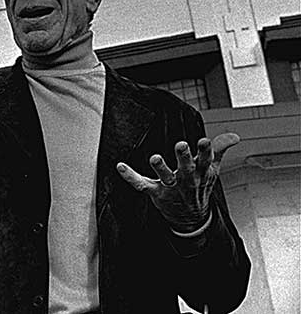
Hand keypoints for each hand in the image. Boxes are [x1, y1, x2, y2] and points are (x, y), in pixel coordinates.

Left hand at [116, 133, 239, 232]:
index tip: (204, 141)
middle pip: (186, 168)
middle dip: (183, 157)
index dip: (205, 151)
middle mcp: (186, 180)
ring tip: (155, 157)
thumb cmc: (199, 186)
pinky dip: (129, 176)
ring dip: (160, 168)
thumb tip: (235, 136)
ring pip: (165, 177)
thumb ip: (219, 150)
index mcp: (201, 172)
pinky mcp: (155, 192)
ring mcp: (170, 187)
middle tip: (181, 145)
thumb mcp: (212, 169)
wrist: (191, 217)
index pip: (206, 161)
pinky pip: (140, 184)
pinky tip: (120, 166)